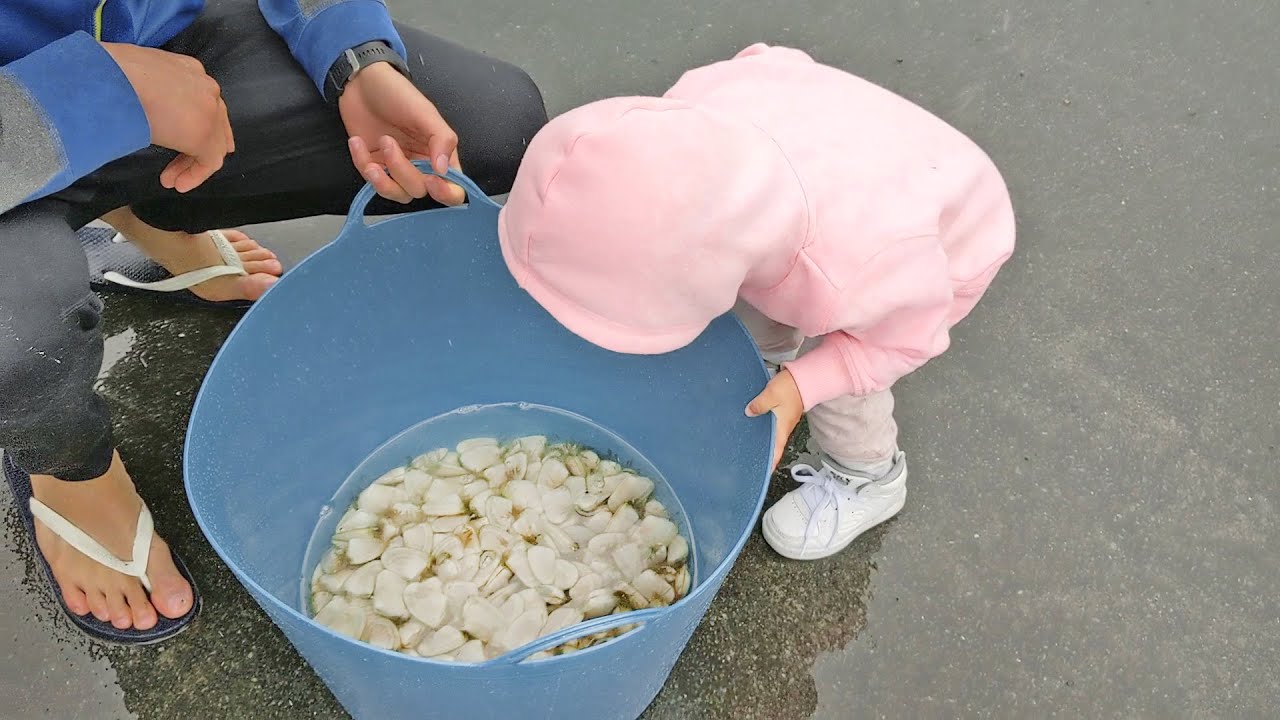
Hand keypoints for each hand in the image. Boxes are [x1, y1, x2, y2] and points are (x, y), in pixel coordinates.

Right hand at [102, 43, 233, 192]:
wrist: (104, 78)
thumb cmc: (106, 74)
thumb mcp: (134, 77)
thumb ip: (151, 92)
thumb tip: (145, 108)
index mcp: (189, 70)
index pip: (201, 102)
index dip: (191, 124)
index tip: (176, 139)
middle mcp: (205, 87)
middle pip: (214, 123)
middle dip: (198, 148)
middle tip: (179, 166)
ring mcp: (208, 110)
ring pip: (213, 143)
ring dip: (192, 164)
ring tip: (171, 180)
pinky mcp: (204, 133)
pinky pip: (210, 161)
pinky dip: (196, 175)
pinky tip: (177, 183)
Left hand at [339, 63, 465, 205]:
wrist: (360, 82)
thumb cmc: (397, 93)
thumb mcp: (425, 112)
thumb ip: (442, 140)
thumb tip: (444, 170)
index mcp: (440, 154)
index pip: (453, 188)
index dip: (446, 193)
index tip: (432, 179)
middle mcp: (421, 166)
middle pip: (419, 190)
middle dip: (403, 171)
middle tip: (389, 141)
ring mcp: (396, 168)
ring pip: (396, 193)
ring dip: (384, 176)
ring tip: (378, 142)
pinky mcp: (373, 166)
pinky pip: (370, 180)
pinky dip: (362, 163)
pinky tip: (357, 142)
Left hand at [745, 369, 804, 470]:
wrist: (804, 378)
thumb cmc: (791, 388)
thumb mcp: (771, 396)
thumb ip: (758, 405)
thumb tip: (748, 413)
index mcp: (782, 428)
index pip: (776, 451)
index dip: (770, 463)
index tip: (764, 473)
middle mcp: (783, 427)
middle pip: (773, 445)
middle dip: (764, 454)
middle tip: (751, 460)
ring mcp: (783, 420)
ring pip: (771, 435)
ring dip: (763, 440)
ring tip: (749, 445)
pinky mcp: (782, 413)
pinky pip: (771, 425)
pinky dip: (764, 428)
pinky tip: (754, 425)